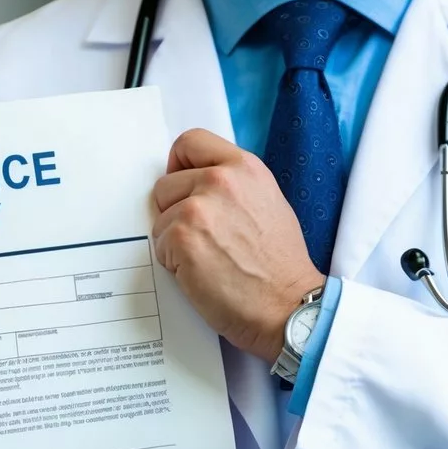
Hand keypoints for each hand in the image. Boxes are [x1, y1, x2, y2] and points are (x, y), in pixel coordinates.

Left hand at [152, 129, 324, 363]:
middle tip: (203, 239)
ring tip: (207, 259)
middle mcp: (221, 180)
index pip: (190, 142)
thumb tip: (197, 185)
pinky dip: (173, 263)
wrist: (288, 306)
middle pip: (165, 184)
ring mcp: (198, 208)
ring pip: (159, 218)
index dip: (180, 167)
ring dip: (173, 240)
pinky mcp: (182, 238)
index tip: (183, 187)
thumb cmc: (280, 266)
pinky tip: (201, 274)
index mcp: (244, 167)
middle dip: (174, 212)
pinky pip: (158, 245)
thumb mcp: (268, 203)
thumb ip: (233, 186)